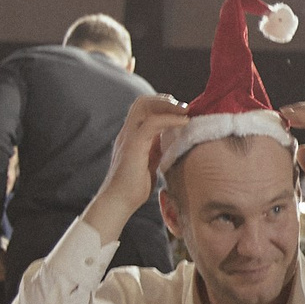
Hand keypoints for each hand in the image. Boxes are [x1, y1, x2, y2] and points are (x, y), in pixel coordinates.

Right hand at [96, 94, 190, 219]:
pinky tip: (184, 122)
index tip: (180, 111)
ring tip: (186, 111)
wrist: (118, 203)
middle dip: (165, 100)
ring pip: (144, 106)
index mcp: (131, 136)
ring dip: (168, 106)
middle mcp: (127, 133)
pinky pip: (152, 123)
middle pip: (142, 102)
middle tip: (184, 107)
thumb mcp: (150, 164)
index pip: (143, 110)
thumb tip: (172, 143)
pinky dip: (170, 119)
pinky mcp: (133, 144)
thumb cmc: (133, 189)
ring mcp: (128, 137)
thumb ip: (157, 151)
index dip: (161, 105)